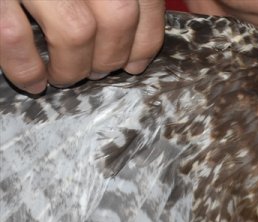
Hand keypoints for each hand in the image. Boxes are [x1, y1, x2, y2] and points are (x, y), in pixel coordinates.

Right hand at [0, 0, 164, 93]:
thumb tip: (157, 37)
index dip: (145, 38)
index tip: (133, 62)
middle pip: (117, 16)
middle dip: (110, 56)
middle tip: (94, 71)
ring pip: (75, 30)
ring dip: (73, 67)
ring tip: (63, 77)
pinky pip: (13, 37)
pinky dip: (26, 68)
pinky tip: (32, 82)